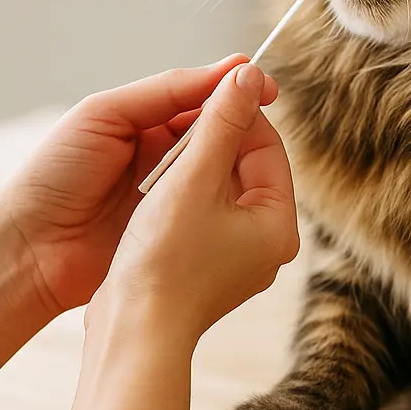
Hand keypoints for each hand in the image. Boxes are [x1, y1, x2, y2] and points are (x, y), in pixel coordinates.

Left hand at [0, 54, 278, 320]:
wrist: (28, 249)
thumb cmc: (54, 175)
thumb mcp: (106, 115)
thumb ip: (165, 91)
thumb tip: (224, 70)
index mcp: (142, 120)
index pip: (197, 96)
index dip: (230, 90)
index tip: (263, 86)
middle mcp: (160, 153)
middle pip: (213, 130)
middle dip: (238, 123)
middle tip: (264, 120)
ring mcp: (168, 192)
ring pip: (215, 166)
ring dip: (233, 159)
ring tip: (253, 155)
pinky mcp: (172, 227)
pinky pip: (206, 205)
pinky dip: (223, 196)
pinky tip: (239, 192)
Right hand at [92, 61, 299, 339]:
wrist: (131, 334)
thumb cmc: (165, 261)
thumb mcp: (194, 178)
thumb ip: (221, 123)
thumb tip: (246, 74)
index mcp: (278, 224)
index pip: (267, 147)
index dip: (238, 114)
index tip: (208, 92)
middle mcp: (266, 243)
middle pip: (246, 166)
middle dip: (212, 141)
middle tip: (177, 124)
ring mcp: (237, 257)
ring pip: (220, 187)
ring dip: (193, 164)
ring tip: (162, 156)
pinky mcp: (206, 266)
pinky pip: (202, 212)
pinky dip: (182, 192)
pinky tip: (153, 188)